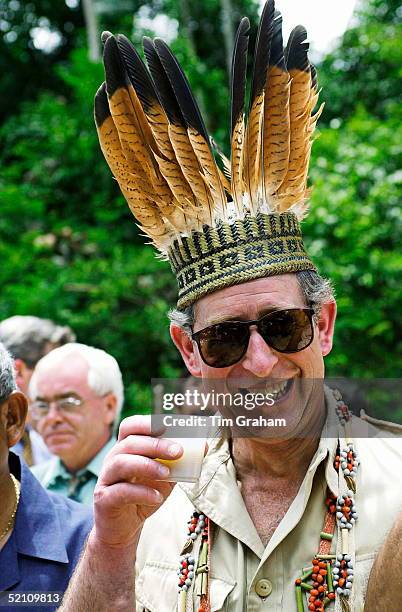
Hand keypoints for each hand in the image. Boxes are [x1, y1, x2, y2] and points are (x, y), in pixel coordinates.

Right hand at [92, 415, 182, 548]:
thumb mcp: (165, 476)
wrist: (123, 529)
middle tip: (178, 451)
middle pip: (130, 443)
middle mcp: (113, 459)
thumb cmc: (144, 494)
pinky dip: (141, 492)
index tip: (168, 426)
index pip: (130, 426)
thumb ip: (178, 461)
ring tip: (167, 474)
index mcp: (126, 448)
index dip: (147, 423)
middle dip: (156, 445)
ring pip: (121, 463)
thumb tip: (203, 446)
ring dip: (147, 465)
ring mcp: (107, 478)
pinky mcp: (104, 499)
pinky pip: (120, 491)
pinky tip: (157, 497)